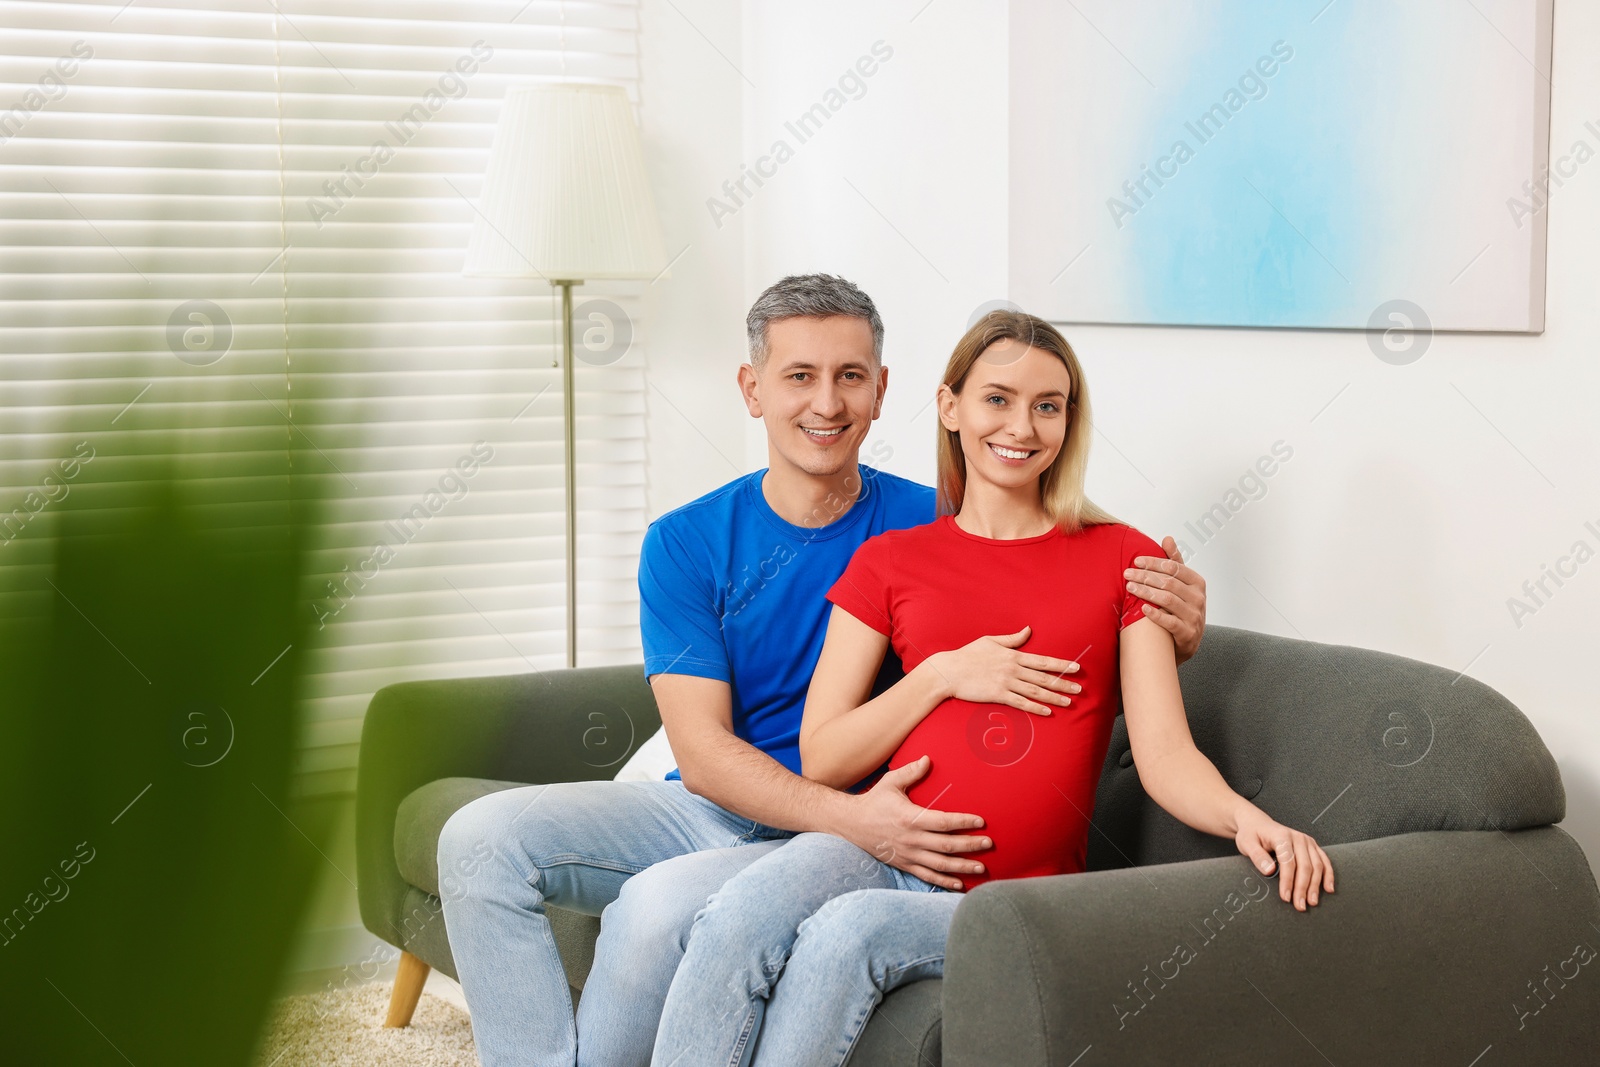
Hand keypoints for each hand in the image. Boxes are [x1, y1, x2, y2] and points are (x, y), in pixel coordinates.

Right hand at [832, 756, 990, 891]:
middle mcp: (911, 839)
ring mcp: (908, 855)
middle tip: (989, 844)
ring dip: (962, 866)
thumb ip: (910, 771)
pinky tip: (960, 884)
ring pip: (940, 864)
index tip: (981, 821)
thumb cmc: (874, 801)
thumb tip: (928, 759)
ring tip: (982, 867)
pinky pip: (928, 876)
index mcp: (910, 818)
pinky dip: (945, 882)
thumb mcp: (890, 783)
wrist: (851, 824)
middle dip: (970, 845)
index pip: (943, 822)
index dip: (963, 822)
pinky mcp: (904, 865)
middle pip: (946, 845)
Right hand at [923, 626, 1078, 715]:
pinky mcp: (998, 695)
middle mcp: (1013, 669)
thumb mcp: (990, 641)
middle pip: (1044, 677)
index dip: (1061, 664)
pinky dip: (1035, 707)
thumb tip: (1028, 630)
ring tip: (1069, 701)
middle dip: (1063, 682)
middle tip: (1080, 688)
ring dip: (1054, 697)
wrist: (949, 670)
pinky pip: (1020, 702)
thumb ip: (1012, 639)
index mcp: (1013, 655)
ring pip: (1035, 691)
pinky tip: (1047, 711)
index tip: (1076, 668)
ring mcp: (1006, 682)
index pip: (1043, 661)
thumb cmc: (968, 654)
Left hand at [1126, 536, 1206, 663]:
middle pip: (1168, 583)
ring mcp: (1194, 616)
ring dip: (1146, 592)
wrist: (1188, 641)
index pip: (1174, 568)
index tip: (1136, 561)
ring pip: (1168, 600)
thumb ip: (1175, 562)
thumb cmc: (1182, 608)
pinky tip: (1142, 608)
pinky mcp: (1187, 633)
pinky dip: (1156, 615)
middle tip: (1127, 573)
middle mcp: (1198, 598)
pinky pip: (1170, 622)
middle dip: (1145, 576)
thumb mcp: (1182, 584)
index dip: (1154, 563)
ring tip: (1130, 587)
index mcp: (1197, 583)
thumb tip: (1167, 538)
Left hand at [1234, 805, 1334, 911]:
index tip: (1286, 897)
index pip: (1288, 862)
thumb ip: (1257, 856)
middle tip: (1300, 906)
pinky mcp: (1312, 846)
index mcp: (1281, 836)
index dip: (1288, 881)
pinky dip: (1328, 875)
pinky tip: (1328, 889)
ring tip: (1312, 902)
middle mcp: (1298, 837)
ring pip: (1317, 865)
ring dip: (1316, 885)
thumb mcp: (1246, 843)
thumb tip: (1269, 871)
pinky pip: (1324, 861)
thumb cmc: (1251, 834)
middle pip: (1305, 866)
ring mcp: (1307, 841)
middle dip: (1303, 888)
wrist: (1258, 823)